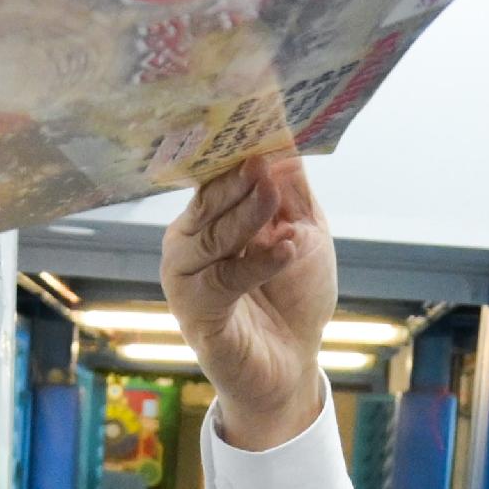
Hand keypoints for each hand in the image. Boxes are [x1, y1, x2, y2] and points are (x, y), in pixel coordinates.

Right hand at [162, 153, 335, 449]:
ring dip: (244, 215)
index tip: (257, 121)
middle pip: (207, 203)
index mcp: (208, 220)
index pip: (214, 177)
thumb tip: (285, 138)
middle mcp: (187, 245)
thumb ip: (292, 192)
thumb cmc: (293, 299)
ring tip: (272, 197)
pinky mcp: (196, 314)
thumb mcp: (303, 234)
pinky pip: (223, 281)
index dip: (236, 153)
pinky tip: (287, 250)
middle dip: (237, 180)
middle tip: (262, 160)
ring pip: (209, 238)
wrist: (291, 366)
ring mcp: (185, 279)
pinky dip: (257, 263)